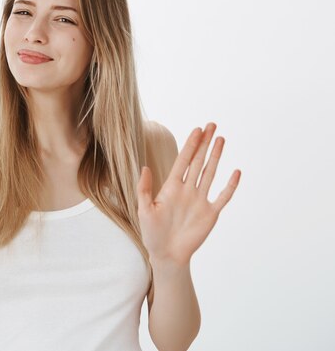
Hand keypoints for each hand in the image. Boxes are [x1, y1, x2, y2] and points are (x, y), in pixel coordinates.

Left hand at [137, 122, 240, 265]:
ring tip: (220, 139)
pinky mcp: (210, 214)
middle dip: (204, 144)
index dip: (190, 145)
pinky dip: (230, 185)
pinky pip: (223, 197)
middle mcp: (187, 190)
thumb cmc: (152, 234)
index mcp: (171, 187)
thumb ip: (144, 189)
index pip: (183, 161)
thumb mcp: (144, 210)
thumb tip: (145, 167)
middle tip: (211, 125)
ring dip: (216, 157)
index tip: (197, 130)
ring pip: (210, 173)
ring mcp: (200, 201)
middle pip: (198, 162)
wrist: (167, 255)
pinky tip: (236, 172)